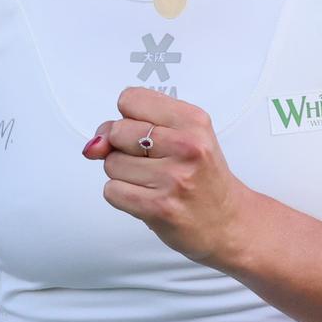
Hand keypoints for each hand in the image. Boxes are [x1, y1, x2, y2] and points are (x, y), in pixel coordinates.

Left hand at [82, 86, 252, 265]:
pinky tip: (146, 198)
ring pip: (111, 163)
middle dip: (123, 148)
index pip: (130, 99)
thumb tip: (94, 144)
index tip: (146, 133)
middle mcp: (186, 146)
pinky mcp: (159, 207)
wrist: (228, 223)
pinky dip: (122, 196)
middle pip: (116, 132)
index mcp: (193, 120)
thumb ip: (132, 127)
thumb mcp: (181, 137)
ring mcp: (173, 177)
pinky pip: (112, 191)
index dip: (129, 118)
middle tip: (152, 162)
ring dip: (123, 175)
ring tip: (152, 182)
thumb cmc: (202, 178)